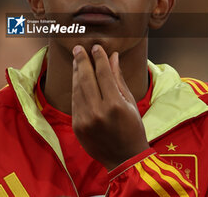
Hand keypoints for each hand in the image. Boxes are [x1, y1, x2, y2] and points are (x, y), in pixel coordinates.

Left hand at [72, 44, 149, 170]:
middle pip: (86, 79)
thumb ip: (118, 78)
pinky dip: (75, 88)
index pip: (103, 74)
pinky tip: (77, 78)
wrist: (123, 159)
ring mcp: (85, 120)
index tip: (96, 47)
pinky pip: (75, 101)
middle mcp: (97, 111)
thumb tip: (113, 57)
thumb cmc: (133, 128)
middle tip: (78, 48)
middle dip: (82, 61)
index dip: (99, 58)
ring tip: (76, 60)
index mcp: (115, 105)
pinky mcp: (77, 126)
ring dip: (76, 73)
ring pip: (77, 89)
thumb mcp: (130, 102)